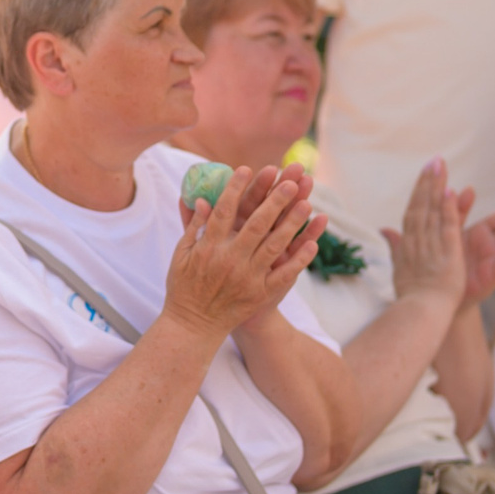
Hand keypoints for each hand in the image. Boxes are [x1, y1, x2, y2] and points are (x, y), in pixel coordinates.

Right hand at [163, 163, 323, 338]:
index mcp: (209, 247)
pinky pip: (283, 274)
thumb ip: (193, 227)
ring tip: (307, 203)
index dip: (236, 188)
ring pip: (274, 245)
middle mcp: (230, 259)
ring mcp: (247, 277)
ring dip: (292, 223)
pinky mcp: (260, 293)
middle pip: (256, 223)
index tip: (247, 168)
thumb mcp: (181, 254)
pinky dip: (299, 258)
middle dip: (274, 199)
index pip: (224, 210)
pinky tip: (313, 243)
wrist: (194, 325)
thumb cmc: (184, 286)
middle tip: (290, 179)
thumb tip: (201, 200)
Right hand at [379, 159, 464, 307]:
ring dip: (437, 187)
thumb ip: (395, 247)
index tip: (425, 173)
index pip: (414, 212)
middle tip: (434, 160)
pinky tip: (451, 191)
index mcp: (408, 244)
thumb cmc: (412, 296)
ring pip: (433, 211)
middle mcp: (418, 241)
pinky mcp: (448, 253)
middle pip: (421, 206)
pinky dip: (449, 208)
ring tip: (441, 166)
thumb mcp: (400, 269)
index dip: (419, 191)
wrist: (420, 313)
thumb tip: (385, 231)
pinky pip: (448, 226)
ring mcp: (432, 246)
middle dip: (428, 182)